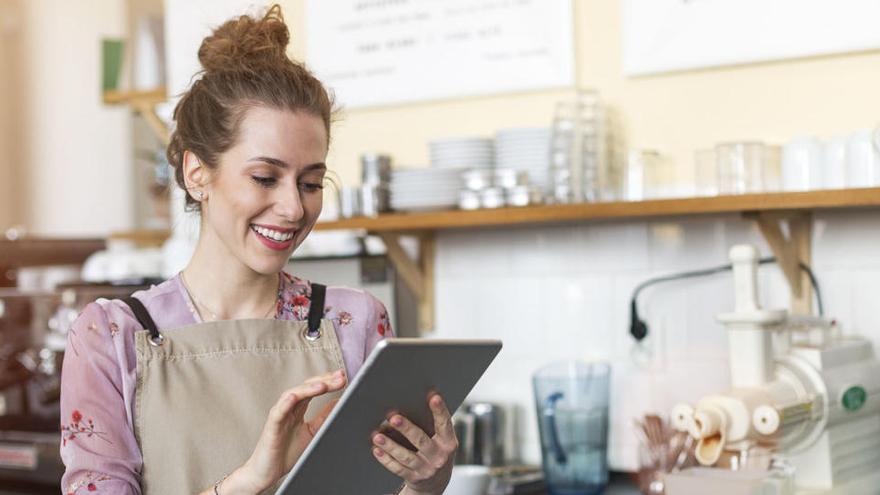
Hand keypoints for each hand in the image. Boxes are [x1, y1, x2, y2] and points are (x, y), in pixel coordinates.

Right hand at [228, 369, 345, 492]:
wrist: (266, 473)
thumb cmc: (286, 452)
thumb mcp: (312, 432)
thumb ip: (324, 416)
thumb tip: (339, 401)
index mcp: (298, 408)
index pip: (314, 389)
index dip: (328, 381)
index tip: (343, 377)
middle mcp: (288, 408)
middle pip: (306, 388)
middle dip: (323, 381)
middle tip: (340, 377)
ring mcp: (279, 416)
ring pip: (292, 395)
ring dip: (308, 388)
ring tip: (323, 385)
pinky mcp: (271, 427)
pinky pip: (277, 412)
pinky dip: (285, 403)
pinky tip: (293, 397)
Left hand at [371, 393, 457, 494]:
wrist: (436, 482)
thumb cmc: (437, 452)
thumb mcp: (443, 440)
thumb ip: (435, 424)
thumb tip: (417, 402)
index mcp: (448, 443)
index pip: (445, 424)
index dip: (440, 411)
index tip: (433, 397)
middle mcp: (439, 457)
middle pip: (421, 440)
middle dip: (407, 429)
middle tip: (394, 418)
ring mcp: (426, 469)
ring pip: (406, 456)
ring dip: (390, 445)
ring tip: (378, 436)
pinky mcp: (414, 478)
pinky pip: (398, 468)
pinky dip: (386, 459)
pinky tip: (377, 450)